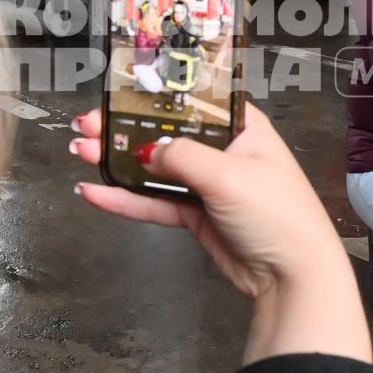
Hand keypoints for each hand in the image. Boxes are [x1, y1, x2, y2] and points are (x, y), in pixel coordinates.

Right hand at [68, 104, 371, 364]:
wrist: (292, 278)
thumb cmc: (280, 216)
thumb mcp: (230, 175)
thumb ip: (183, 157)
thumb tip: (147, 150)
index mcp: (243, 128)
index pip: (192, 102)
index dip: (154, 97)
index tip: (117, 95)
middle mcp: (224, 152)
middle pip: (165, 134)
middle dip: (124, 130)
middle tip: (87, 126)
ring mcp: (208, 185)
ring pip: (154, 169)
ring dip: (117, 163)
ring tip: (80, 153)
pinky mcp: (196, 216)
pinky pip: (154, 203)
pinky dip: (125, 199)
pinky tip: (96, 192)